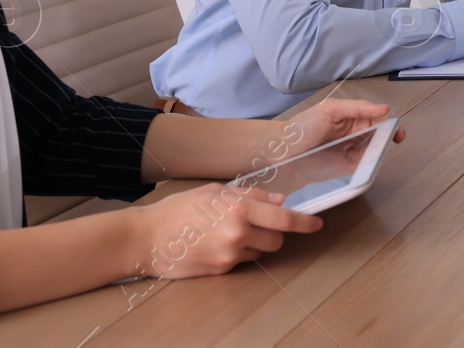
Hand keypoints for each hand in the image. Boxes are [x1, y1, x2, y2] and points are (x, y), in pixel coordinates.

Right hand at [132, 184, 321, 278]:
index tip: (317, 223)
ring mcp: (229, 255)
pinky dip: (236, 253)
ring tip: (226, 232)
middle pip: (277, 240)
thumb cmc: (178, 209)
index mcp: (239, 209)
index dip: (305, 222)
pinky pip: (241, 262)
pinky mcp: (220, 270)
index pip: (285, 219)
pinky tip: (215, 243)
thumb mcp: (214, 192)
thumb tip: (279, 200)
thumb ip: (250, 196)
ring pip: (260, 252)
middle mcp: (238, 233)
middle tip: (255, 223)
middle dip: (273, 232)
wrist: (146, 238)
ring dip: (254, 244)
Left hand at [283, 99, 404, 157]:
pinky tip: (373, 162)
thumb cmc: (304, 125)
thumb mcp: (331, 109)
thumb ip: (358, 107)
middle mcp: (358, 134)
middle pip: (381, 135)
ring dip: (382, 150)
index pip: (379, 119)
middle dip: (390, 137)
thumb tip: (385, 108)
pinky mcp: (348, 167)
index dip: (390, 124)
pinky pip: (366, 165)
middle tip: (394, 139)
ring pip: (376, 151)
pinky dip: (372, 164)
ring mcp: (354, 152)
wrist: (283, 149)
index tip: (396, 130)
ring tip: (382, 149)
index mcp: (355, 118)